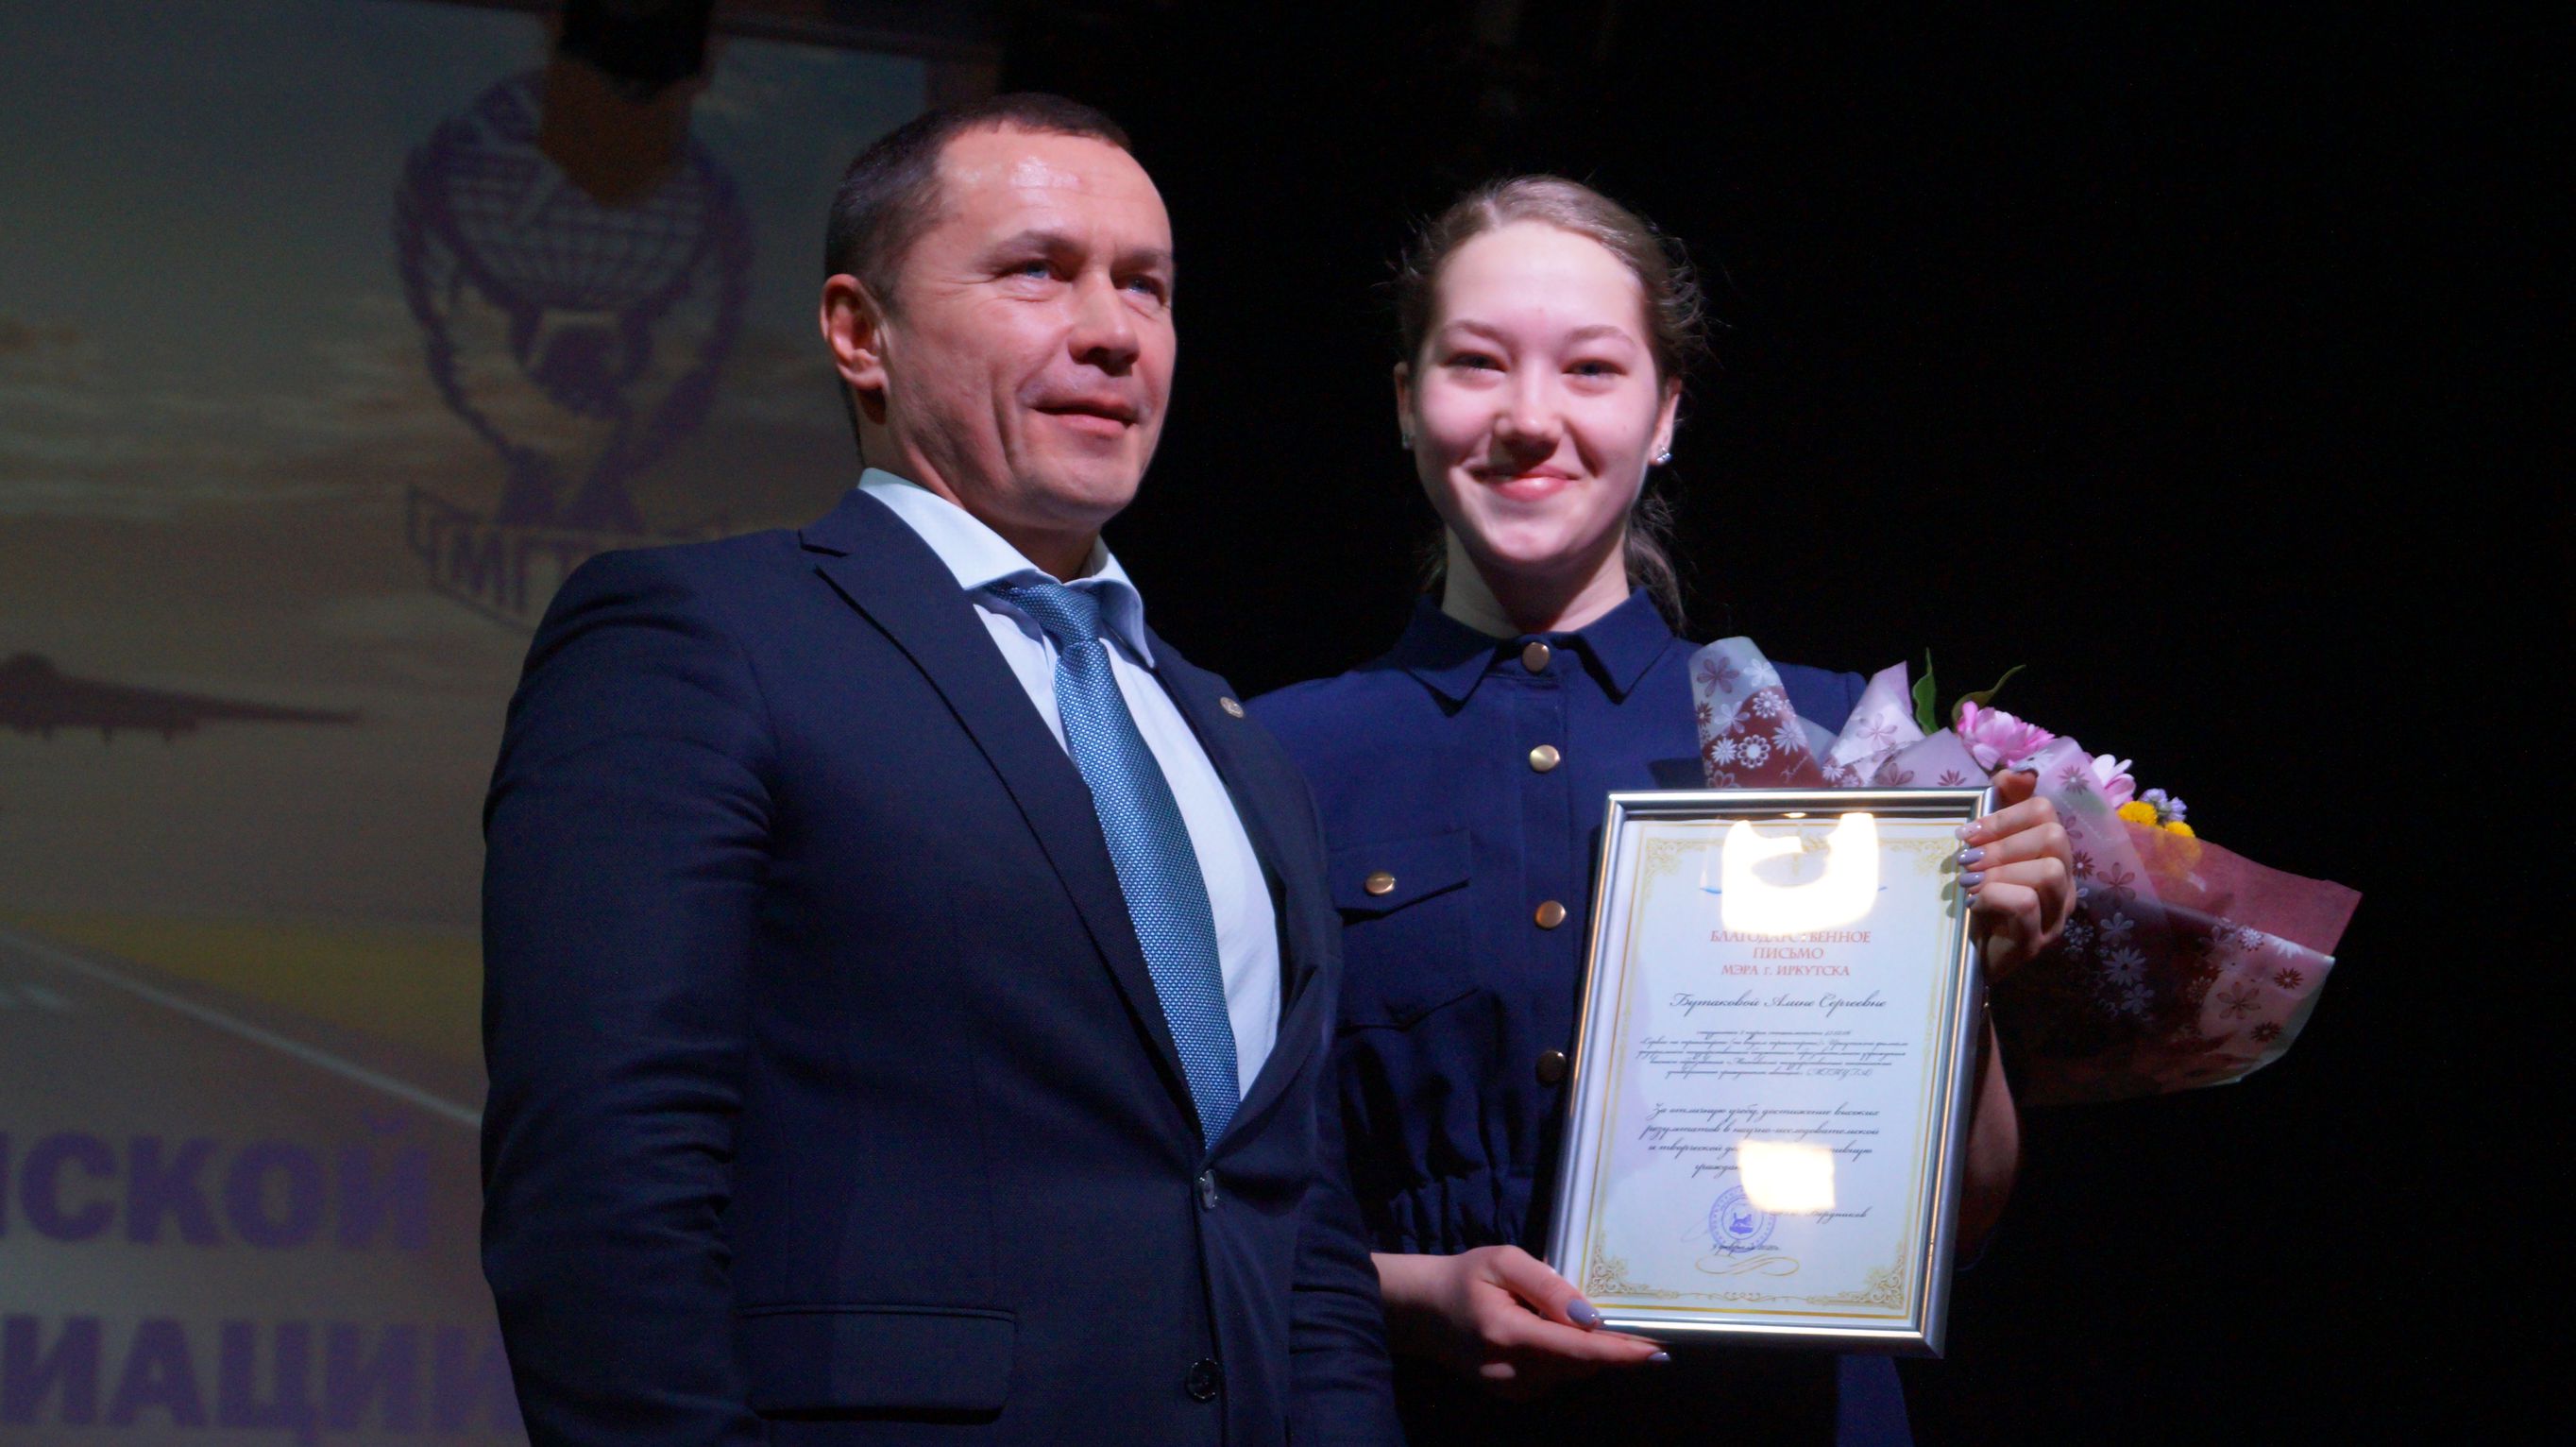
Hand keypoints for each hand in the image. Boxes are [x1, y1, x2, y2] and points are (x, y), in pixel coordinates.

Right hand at [1373, 1246, 1663, 1398]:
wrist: (1421, 1311)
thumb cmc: (1464, 1277)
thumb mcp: (1503, 1260)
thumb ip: (1548, 1285)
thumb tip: (1589, 1316)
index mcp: (1506, 1333)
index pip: (1576, 1349)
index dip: (1620, 1352)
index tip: (1656, 1352)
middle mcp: (1510, 1370)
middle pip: (1580, 1366)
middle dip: (1611, 1349)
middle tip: (1638, 1329)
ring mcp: (1509, 1388)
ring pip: (1571, 1374)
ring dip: (1588, 1352)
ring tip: (1581, 1323)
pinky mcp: (1511, 1394)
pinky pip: (1556, 1378)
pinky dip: (1569, 1359)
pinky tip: (1556, 1335)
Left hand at [1959, 771, 2073, 982]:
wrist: (1967, 959)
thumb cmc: (1977, 902)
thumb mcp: (1984, 853)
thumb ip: (1998, 811)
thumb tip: (2015, 773)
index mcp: (2050, 856)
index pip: (2046, 813)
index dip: (2004, 816)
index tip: (1968, 833)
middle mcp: (2064, 883)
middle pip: (2054, 838)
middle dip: (2003, 844)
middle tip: (1968, 860)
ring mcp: (2056, 914)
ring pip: (2048, 872)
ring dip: (2001, 871)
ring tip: (1971, 883)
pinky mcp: (2038, 941)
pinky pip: (2026, 905)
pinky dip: (1994, 897)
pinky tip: (1974, 904)